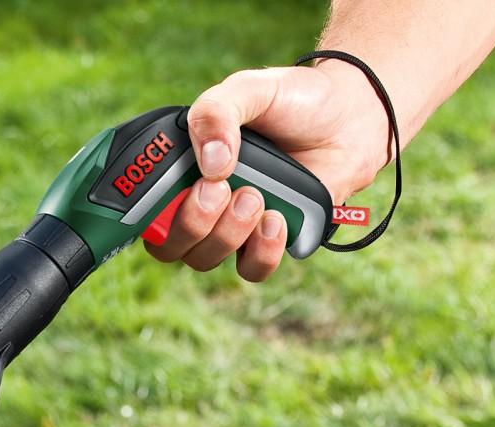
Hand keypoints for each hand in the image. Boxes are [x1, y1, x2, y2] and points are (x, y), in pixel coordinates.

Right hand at [146, 62, 389, 281]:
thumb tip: (209, 164)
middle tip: (220, 189)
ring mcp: (234, 224)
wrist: (352, 116)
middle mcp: (202, 200)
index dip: (143, 214)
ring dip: (227, 234)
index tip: (169, 194)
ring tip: (257, 196)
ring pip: (206, 259)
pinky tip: (277, 220)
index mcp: (184, 167)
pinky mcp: (269, 240)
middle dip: (190, 224)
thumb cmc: (295, 99)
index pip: (142, 206)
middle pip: (169, 245)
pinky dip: (261, 252)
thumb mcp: (250, 89)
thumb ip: (217, 113)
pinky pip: (251, 269)